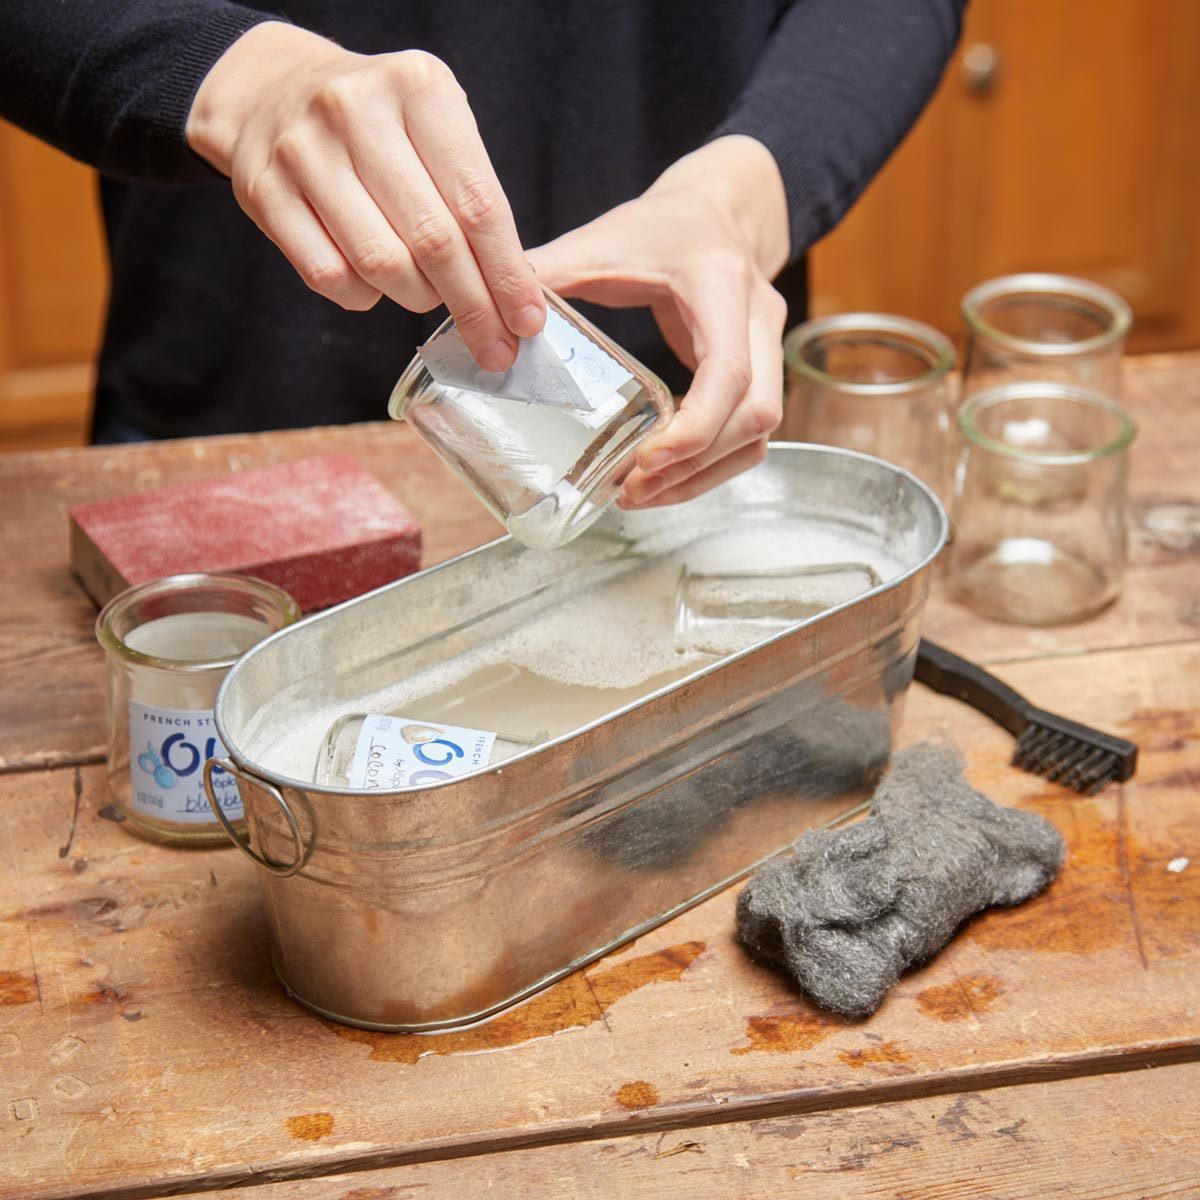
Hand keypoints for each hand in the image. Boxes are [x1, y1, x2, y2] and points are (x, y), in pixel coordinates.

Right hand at [186, 22, 543, 369]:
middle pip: (434, 241)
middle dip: (474, 307)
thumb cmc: (376, 123)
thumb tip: (514, 293)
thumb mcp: (435, 125)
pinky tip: (374, 285)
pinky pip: (330, 276)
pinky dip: (363, 297)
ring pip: (383, 265)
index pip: (478, 204)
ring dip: (419, 300)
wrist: (270, 91)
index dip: (507, 274)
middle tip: (496, 349)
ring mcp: (304, 152)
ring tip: (430, 298)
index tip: (527, 321)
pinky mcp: (263, 193)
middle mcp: (358, 111)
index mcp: (419, 88)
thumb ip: (472, 196)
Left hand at [528, 135, 790, 506]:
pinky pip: (750, 434)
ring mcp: (769, 346)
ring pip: (760, 433)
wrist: (716, 211)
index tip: (645, 461)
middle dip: (696, 464)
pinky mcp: (762, 371)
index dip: (695, 428)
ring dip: (705, 473)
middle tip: (633, 489)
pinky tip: (664, 476)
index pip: (729, 371)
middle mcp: (758, 316)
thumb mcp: (601, 241)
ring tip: (643, 494)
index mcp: (720, 282)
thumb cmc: (658, 226)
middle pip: (756, 414)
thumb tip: (482, 313)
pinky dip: (712, 465)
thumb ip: (546, 272)